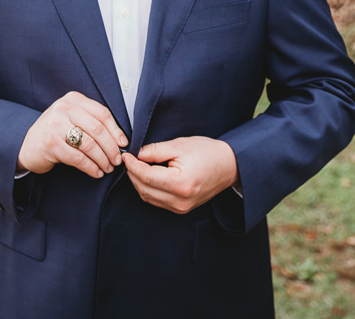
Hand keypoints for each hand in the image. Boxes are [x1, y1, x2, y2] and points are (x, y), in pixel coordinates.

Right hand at [17, 91, 127, 178]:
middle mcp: (64, 108)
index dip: (116, 130)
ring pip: (89, 145)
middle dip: (111, 148)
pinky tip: (96, 172)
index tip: (124, 144)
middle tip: (117, 160)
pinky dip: (91, 168)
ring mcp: (55, 125)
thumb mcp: (72, 119)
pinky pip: (78, 158)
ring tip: (108, 168)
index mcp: (73, 99)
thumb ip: (92, 122)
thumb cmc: (56, 133)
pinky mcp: (50, 143)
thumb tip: (120, 139)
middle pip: (97, 129)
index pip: (102, 113)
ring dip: (102, 159)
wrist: (27, 145)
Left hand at [123, 136, 238, 213]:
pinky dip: (148, 189)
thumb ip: (156, 150)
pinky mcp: (181, 209)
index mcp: (180, 183)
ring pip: (148, 198)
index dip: (132, 166)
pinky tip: (146, 176)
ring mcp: (181, 208)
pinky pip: (157, 201)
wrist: (228, 166)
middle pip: (144, 189)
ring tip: (135, 166)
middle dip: (132, 174)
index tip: (125, 156)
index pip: (146, 177)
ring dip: (138, 183)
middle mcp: (179, 200)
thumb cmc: (207, 152)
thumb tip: (137, 155)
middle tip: (128, 159)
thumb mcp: (180, 145)